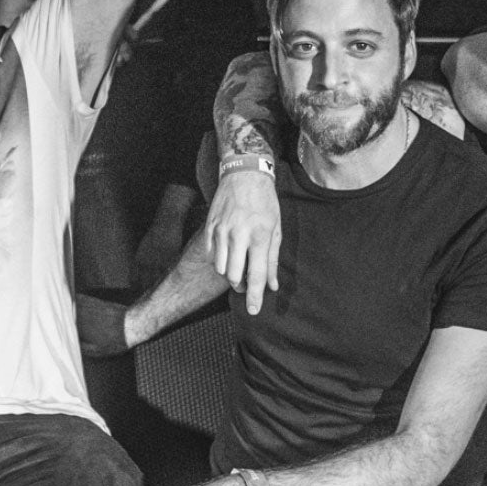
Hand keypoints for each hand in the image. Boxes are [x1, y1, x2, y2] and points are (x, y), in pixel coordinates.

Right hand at [204, 161, 283, 311]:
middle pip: (235, 276)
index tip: (253, 310)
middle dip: (241, 285)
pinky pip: (212, 255)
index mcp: (260, 236)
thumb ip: (273, 259)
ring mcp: (222, 231)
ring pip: (221, 268)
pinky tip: (228, 254)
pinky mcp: (210, 227)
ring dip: (230, 273)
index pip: (256, 274)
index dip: (254, 296)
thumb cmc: (265, 203)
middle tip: (247, 283)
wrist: (244, 175)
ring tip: (239, 265)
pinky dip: (220, 261)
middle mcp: (239, 235)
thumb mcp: (276, 229)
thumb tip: (272, 285)